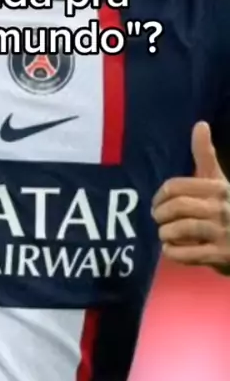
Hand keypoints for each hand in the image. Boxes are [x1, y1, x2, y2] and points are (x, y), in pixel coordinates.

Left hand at [152, 121, 229, 270]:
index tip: (157, 203)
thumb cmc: (228, 207)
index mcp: (218, 188)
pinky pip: (187, 254)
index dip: (160, 196)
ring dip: (165, 233)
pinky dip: (173, 252)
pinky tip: (171, 249)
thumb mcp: (218, 181)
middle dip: (160, 215)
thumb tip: (199, 123)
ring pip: (181, 230)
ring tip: (165, 234)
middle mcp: (221, 208)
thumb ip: (205, 154)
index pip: (176, 187)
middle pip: (177, 207)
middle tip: (158, 220)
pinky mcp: (221, 256)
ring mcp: (223, 233)